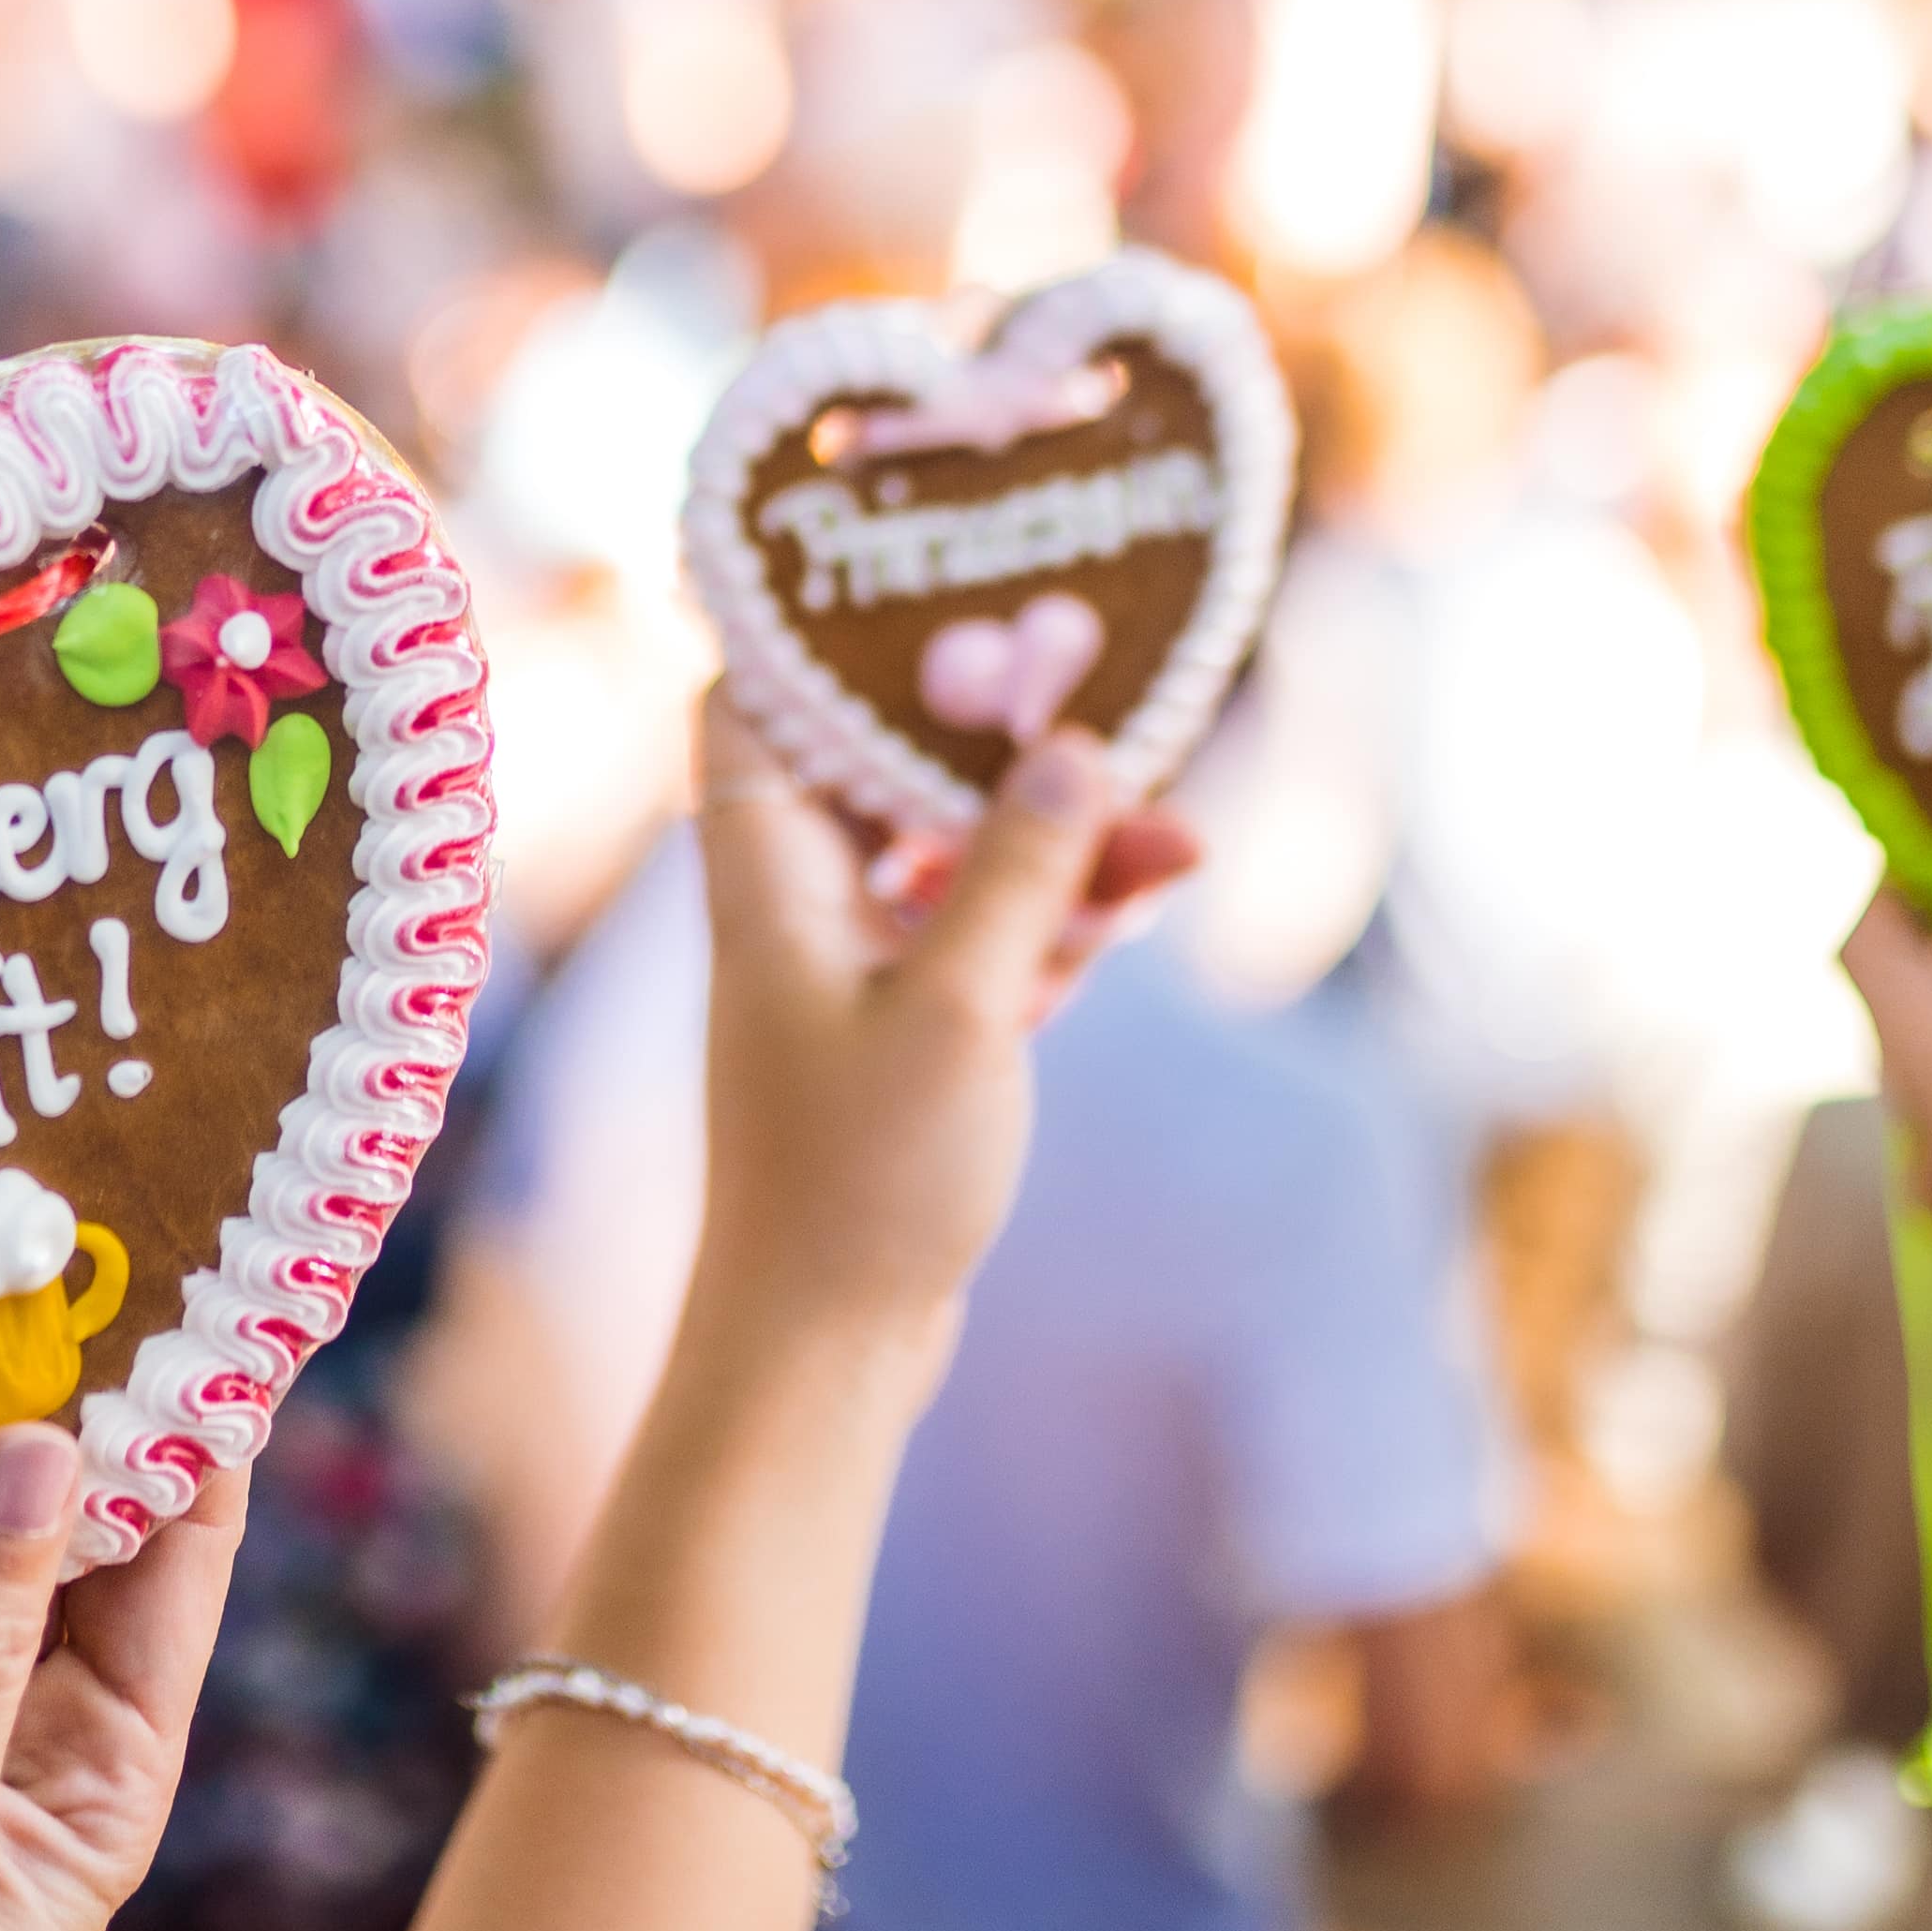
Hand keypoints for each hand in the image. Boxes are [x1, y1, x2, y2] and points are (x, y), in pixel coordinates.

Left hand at [690, 694, 1193, 1347]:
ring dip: (1059, 839)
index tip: (935, 580)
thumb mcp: (959, 1007)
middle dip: (998, 731)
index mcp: (765, 871)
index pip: (755, 699)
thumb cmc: (860, 1180)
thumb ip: (1013, 868)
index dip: (825, 633)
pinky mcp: (911, 1029)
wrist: (825, 1350)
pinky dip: (1057, 913)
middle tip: (1106, 688)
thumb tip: (1074, 743)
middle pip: (887, 765)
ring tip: (1176, 829)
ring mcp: (855, 967)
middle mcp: (799, 901)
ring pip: (958, 852)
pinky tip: (1149, 886)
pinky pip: (987, 930)